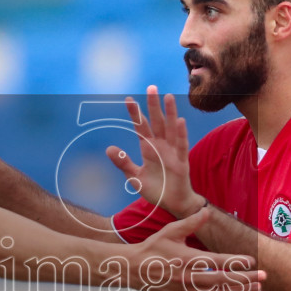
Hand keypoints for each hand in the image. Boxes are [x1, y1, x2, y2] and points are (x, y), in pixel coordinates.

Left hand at [106, 85, 204, 219]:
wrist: (173, 204)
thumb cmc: (156, 189)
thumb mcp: (135, 177)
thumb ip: (123, 163)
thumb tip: (109, 148)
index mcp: (149, 148)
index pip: (141, 127)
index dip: (135, 114)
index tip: (128, 99)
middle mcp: (161, 146)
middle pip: (157, 122)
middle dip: (153, 105)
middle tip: (151, 87)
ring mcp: (172, 152)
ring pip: (171, 129)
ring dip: (170, 113)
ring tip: (168, 96)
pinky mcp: (182, 162)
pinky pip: (182, 145)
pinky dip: (181, 133)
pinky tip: (180, 121)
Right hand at [128, 207, 260, 290]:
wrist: (134, 270)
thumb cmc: (153, 248)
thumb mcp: (170, 231)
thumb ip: (191, 223)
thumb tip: (206, 212)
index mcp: (187, 259)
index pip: (217, 261)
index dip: (236, 262)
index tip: (251, 261)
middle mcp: (188, 277)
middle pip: (223, 280)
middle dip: (246, 279)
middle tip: (263, 277)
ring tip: (255, 289)